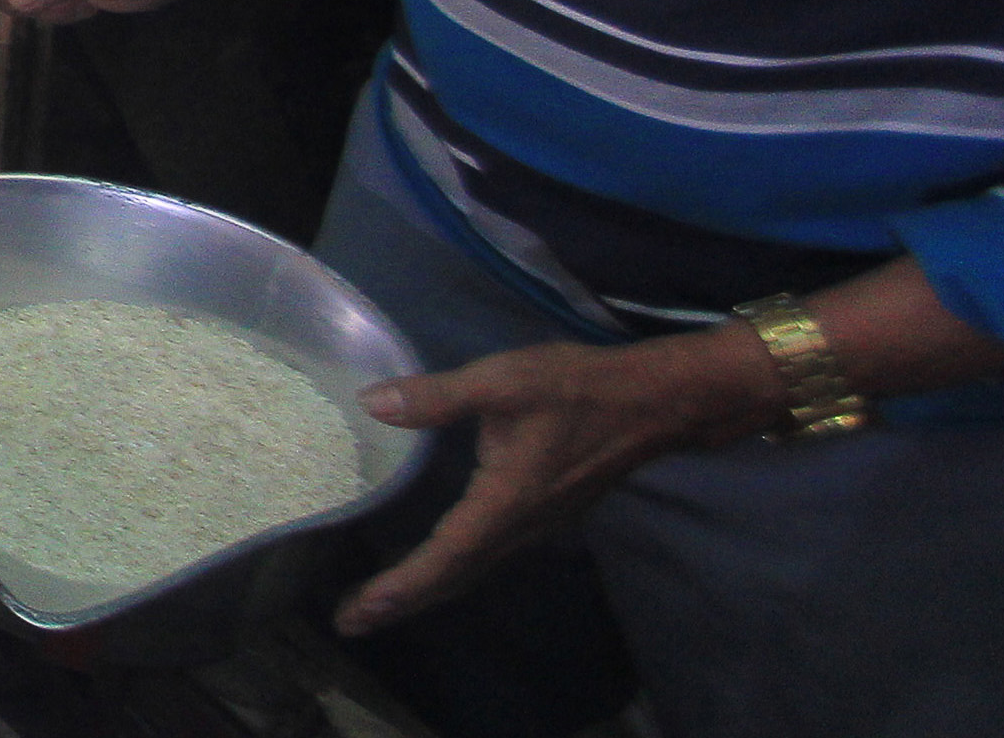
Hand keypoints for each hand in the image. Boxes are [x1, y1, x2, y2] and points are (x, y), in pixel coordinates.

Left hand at [335, 329, 781, 635]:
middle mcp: (520, 528)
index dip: (401, 586)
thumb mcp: (503, 380)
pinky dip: (451, 571)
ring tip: (376, 605)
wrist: (653, 404)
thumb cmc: (578, 390)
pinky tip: (433, 566)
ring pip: (472, 571)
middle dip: (402, 603)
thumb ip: (438, 396)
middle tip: (350, 623)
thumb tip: (373, 403)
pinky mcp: (541, 516)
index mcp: (506, 502)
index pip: (445, 556)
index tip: (362, 611)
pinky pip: (486, 556)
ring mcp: (535, 526)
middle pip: (454, 578)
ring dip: (425, 590)